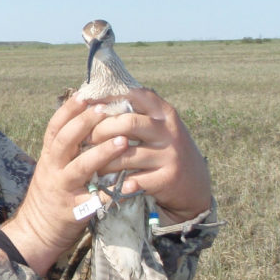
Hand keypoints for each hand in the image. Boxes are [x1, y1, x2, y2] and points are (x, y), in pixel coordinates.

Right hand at [0, 93, 132, 275]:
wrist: (36, 231)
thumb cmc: (50, 195)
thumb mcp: (51, 168)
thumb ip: (65, 148)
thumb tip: (84, 119)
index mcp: (48, 157)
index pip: (55, 128)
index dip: (68, 110)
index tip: (84, 94)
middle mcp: (52, 170)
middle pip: (65, 141)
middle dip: (84, 124)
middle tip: (105, 109)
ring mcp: (63, 190)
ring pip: (80, 167)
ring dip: (101, 153)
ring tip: (122, 141)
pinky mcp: (74, 211)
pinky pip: (96, 199)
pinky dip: (113, 191)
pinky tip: (131, 184)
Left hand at [85, 88, 211, 224]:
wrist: (193, 184)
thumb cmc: (163, 149)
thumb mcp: (157, 127)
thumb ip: (135, 112)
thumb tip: (96, 100)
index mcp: (164, 113)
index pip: (135, 95)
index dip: (108, 97)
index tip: (88, 102)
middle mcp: (168, 131)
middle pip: (127, 123)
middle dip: (101, 131)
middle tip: (86, 139)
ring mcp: (170, 155)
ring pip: (127, 154)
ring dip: (104, 161)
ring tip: (93, 165)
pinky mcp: (167, 178)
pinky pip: (135, 179)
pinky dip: (119, 183)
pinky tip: (110, 184)